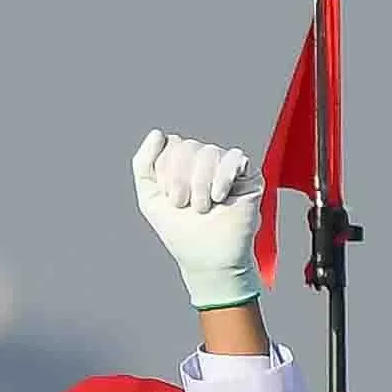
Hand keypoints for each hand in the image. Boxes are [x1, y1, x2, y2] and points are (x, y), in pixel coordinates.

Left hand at [134, 132, 262, 310]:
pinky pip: (235, 158)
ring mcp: (226, 167)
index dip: (166, 172)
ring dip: (200, 183)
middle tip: (184, 205)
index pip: (170, 145)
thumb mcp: (150, 198)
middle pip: (188, 146)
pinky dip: (223, 177)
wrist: (207, 259)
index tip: (170, 199)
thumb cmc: (180, 232)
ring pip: (209, 152)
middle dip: (180, 179)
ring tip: (202, 208)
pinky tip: (219, 197)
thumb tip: (158, 133)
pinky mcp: (248, 176)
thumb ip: (143, 164)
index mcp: (181, 164)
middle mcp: (204, 161)